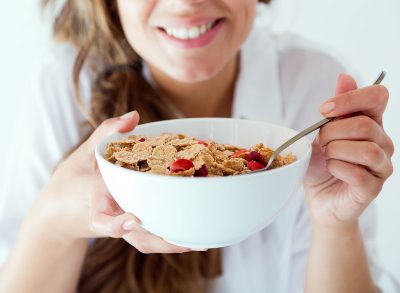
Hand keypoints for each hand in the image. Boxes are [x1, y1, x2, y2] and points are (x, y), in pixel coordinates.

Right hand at [31, 111, 189, 253]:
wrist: (58, 213)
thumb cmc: (70, 182)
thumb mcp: (83, 153)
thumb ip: (107, 132)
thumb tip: (135, 115)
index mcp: (95, 202)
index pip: (101, 220)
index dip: (116, 224)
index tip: (133, 220)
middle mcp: (110, 219)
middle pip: (137, 238)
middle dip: (163, 241)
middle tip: (190, 242)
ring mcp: (120, 228)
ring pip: (146, 242)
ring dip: (171, 244)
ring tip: (200, 243)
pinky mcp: (127, 230)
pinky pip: (148, 236)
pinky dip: (168, 236)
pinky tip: (191, 234)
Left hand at [304, 74, 393, 230]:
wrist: (319, 198)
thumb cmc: (321, 164)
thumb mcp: (322, 133)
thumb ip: (336, 108)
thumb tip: (345, 76)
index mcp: (371, 123)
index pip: (378, 96)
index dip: (351, 99)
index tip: (324, 110)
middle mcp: (382, 142)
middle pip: (364, 125)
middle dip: (332, 132)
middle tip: (320, 142)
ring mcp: (381, 165)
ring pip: (365, 149)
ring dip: (335, 151)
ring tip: (327, 157)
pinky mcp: (374, 187)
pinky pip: (358, 172)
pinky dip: (337, 169)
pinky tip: (331, 170)